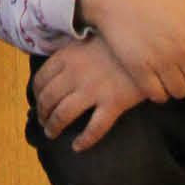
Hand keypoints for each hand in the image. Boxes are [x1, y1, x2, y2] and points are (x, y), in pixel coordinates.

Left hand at [31, 35, 150, 151]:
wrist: (148, 44)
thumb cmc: (116, 41)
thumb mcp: (87, 38)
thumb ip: (67, 48)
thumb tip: (46, 50)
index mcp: (67, 57)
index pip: (40, 80)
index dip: (36, 94)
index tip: (38, 101)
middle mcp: (75, 74)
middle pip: (48, 99)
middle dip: (42, 114)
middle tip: (43, 122)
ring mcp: (93, 90)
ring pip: (63, 115)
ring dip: (53, 126)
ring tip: (52, 133)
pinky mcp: (113, 103)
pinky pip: (94, 128)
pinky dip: (83, 140)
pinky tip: (77, 146)